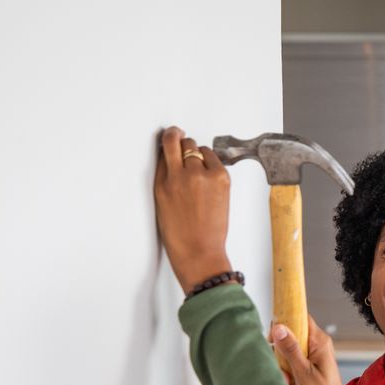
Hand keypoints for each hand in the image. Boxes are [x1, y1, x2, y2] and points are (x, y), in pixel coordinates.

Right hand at [153, 126, 232, 292]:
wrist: (199, 250)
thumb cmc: (179, 231)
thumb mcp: (161, 199)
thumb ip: (164, 173)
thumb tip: (169, 153)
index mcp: (167, 179)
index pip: (168, 143)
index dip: (171, 135)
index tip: (172, 133)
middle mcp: (186, 175)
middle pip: (186, 143)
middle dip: (185, 148)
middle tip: (186, 160)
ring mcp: (206, 176)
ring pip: (201, 150)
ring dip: (198, 156)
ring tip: (197, 175)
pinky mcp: (223, 180)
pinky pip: (215, 159)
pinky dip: (211, 163)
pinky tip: (207, 178)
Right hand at [271, 317, 360, 384]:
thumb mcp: (305, 373)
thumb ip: (290, 350)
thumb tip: (279, 327)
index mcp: (319, 342)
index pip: (300, 317)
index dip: (284, 320)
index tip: (272, 331)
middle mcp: (312, 347)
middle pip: (287, 335)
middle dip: (279, 351)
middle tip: (283, 368)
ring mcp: (305, 359)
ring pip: (282, 353)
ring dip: (280, 367)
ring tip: (289, 382)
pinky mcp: (300, 371)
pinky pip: (283, 367)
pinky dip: (282, 376)